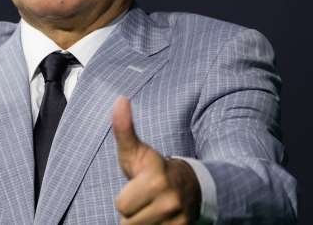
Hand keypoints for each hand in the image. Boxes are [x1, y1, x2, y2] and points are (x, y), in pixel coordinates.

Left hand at [112, 96, 200, 224]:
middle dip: (131, 213)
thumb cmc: (154, 168)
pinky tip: (158, 220)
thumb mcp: (137, 150)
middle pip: (127, 222)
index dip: (124, 198)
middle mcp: (170, 199)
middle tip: (142, 200)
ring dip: (141, 223)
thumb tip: (119, 99)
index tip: (137, 187)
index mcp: (156, 177)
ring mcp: (178, 218)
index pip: (121, 205)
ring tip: (150, 210)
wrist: (192, 186)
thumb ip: (124, 129)